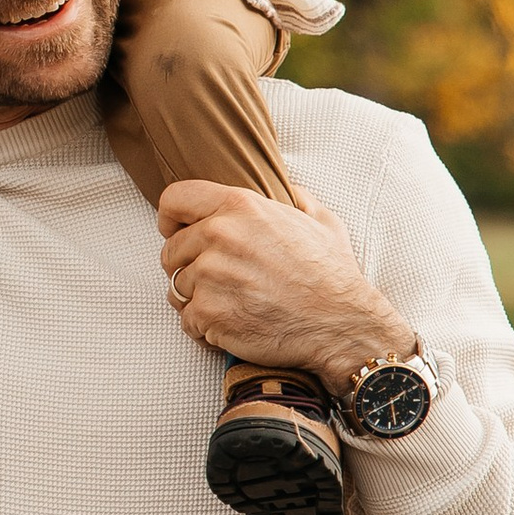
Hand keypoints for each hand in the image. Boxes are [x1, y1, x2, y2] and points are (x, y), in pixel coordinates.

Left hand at [155, 183, 416, 394]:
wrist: (343, 325)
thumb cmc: (333, 275)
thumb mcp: (321, 220)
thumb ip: (296, 197)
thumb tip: (286, 187)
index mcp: (240, 206)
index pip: (174, 199)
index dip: (171, 219)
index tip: (178, 233)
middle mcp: (220, 236)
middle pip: (170, 250)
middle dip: (188, 266)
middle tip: (219, 281)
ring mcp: (212, 276)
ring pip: (177, 287)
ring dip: (198, 298)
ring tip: (232, 304)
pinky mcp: (210, 314)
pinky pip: (187, 319)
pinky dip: (204, 327)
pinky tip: (232, 325)